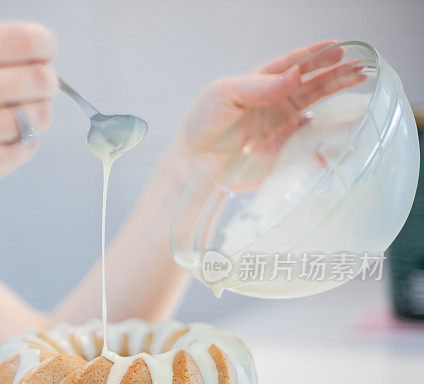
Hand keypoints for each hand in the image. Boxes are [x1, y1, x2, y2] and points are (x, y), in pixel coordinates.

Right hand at [0, 22, 57, 228]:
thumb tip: (35, 61)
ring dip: (34, 120)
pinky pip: (26, 149)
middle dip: (45, 87)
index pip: (19, 39)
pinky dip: (19, 148)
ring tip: (7, 126)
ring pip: (39, 117)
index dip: (44, 46)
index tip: (44, 56)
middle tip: (31, 96)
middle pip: (41, 79)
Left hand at [165, 41, 366, 188]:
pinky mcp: (284, 152)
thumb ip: (259, 86)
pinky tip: (343, 128)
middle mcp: (274, 105)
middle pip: (312, 85)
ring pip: (317, 109)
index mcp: (259, 86)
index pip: (291, 66)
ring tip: (360, 84)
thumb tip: (295, 75)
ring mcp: (281, 129)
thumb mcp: (224, 95)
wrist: (194, 166)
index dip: (314, 55)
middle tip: (360, 65)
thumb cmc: (202, 126)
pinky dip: (328, 137)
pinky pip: (311, 143)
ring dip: (338, 97)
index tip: (337, 46)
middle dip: (336, 73)